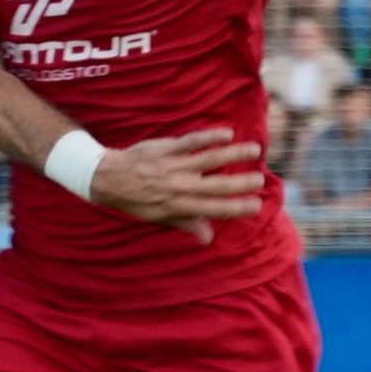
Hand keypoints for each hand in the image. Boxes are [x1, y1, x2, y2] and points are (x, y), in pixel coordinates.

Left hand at [85, 127, 265, 245]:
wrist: (109, 178)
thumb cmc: (136, 201)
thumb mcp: (159, 218)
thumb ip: (186, 223)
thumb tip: (208, 237)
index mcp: (179, 206)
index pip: (214, 209)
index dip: (237, 208)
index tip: (256, 205)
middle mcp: (179, 187)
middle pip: (216, 185)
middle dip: (241, 183)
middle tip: (261, 180)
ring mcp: (173, 166)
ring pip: (209, 159)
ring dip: (233, 154)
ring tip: (254, 150)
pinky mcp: (166, 148)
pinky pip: (191, 141)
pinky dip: (210, 136)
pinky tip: (227, 133)